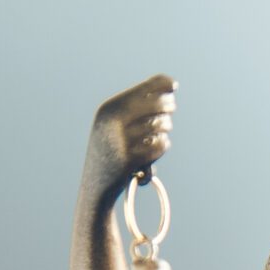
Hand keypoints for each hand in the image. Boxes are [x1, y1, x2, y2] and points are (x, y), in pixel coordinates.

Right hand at [86, 74, 175, 192]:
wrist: (95, 185)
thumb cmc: (113, 150)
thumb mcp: (118, 125)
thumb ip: (139, 107)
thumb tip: (169, 86)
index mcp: (109, 108)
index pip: (141, 89)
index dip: (162, 85)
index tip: (174, 86)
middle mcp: (112, 121)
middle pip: (155, 105)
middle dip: (167, 107)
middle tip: (169, 113)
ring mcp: (119, 140)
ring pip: (159, 126)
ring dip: (164, 132)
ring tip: (160, 138)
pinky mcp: (127, 160)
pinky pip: (158, 147)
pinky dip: (162, 147)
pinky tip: (157, 151)